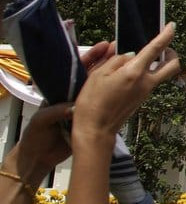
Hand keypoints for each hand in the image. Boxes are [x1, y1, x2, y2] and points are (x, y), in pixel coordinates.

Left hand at [0, 41, 114, 182]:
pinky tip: (127, 86)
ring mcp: (83, 105)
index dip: (91, 55)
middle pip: (93, 72)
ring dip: (114, 74)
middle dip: (107, 60)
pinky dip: (115, 92)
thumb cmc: (38, 135)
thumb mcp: (42, 121)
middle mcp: (73, 94)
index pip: (78, 68)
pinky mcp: (90, 116)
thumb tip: (72, 107)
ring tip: (129, 63)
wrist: (40, 157)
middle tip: (122, 50)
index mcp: (60, 91)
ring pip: (102, 85)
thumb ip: (54, 112)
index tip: (105, 46)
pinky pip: (105, 101)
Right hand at [70, 23, 179, 152]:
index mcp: (135, 72)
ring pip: (163, 73)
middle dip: (171, 52)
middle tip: (163, 46)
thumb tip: (128, 53)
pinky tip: (131, 71)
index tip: (171, 26)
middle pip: (172, 64)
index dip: (166, 35)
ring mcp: (146, 92)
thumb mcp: (98, 75)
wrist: (96, 130)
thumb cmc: (92, 102)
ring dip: (160, 63)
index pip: (156, 48)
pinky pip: (151, 81)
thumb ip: (115, 60)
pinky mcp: (142, 99)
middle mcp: (146, 82)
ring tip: (144, 57)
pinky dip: (148, 73)